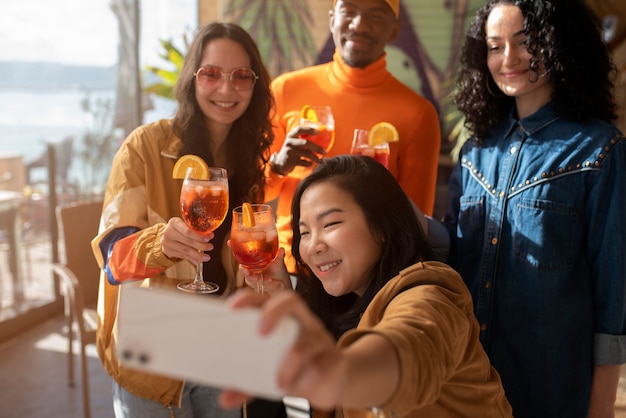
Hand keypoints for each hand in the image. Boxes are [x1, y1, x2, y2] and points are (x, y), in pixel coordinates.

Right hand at [161, 217, 213, 264]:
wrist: (166, 234)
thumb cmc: (179, 228)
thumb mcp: (185, 224)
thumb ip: (196, 228)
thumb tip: (210, 235)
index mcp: (174, 222)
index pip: (188, 231)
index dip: (199, 236)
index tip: (208, 239)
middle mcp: (168, 232)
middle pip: (187, 241)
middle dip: (201, 245)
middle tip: (210, 247)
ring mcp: (167, 242)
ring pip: (185, 250)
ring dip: (197, 255)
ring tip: (206, 257)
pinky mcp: (167, 251)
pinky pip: (182, 256)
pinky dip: (191, 258)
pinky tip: (197, 260)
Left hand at [220, 290, 343, 410]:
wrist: (330, 382)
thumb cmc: (296, 368)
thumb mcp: (268, 374)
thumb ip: (247, 384)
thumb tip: (225, 398)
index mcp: (282, 319)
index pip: (265, 299)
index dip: (249, 299)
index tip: (232, 307)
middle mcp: (302, 321)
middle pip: (291, 301)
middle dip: (274, 312)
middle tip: (260, 333)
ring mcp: (319, 337)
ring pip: (306, 341)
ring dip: (291, 363)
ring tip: (280, 382)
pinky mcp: (334, 358)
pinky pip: (321, 366)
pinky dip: (308, 380)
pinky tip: (301, 388)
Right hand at [231, 247, 292, 293]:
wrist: (282, 283)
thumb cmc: (276, 270)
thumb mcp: (278, 261)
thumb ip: (279, 256)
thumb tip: (281, 249)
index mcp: (252, 261)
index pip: (241, 254)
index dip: (234, 248)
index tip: (229, 242)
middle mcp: (250, 270)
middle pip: (242, 269)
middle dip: (243, 270)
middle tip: (245, 270)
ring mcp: (253, 278)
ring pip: (249, 279)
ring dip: (253, 278)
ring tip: (259, 277)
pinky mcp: (258, 286)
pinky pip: (259, 285)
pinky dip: (265, 282)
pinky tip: (269, 281)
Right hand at [271, 126, 325, 174]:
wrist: (280, 162)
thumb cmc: (293, 151)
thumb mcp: (295, 142)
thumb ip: (304, 139)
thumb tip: (322, 135)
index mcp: (291, 135)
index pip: (299, 129)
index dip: (309, 129)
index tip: (318, 132)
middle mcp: (289, 142)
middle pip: (305, 143)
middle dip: (317, 147)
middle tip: (324, 152)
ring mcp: (289, 151)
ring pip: (306, 154)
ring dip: (315, 158)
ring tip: (320, 161)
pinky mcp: (290, 161)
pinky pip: (303, 162)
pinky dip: (309, 164)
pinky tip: (311, 164)